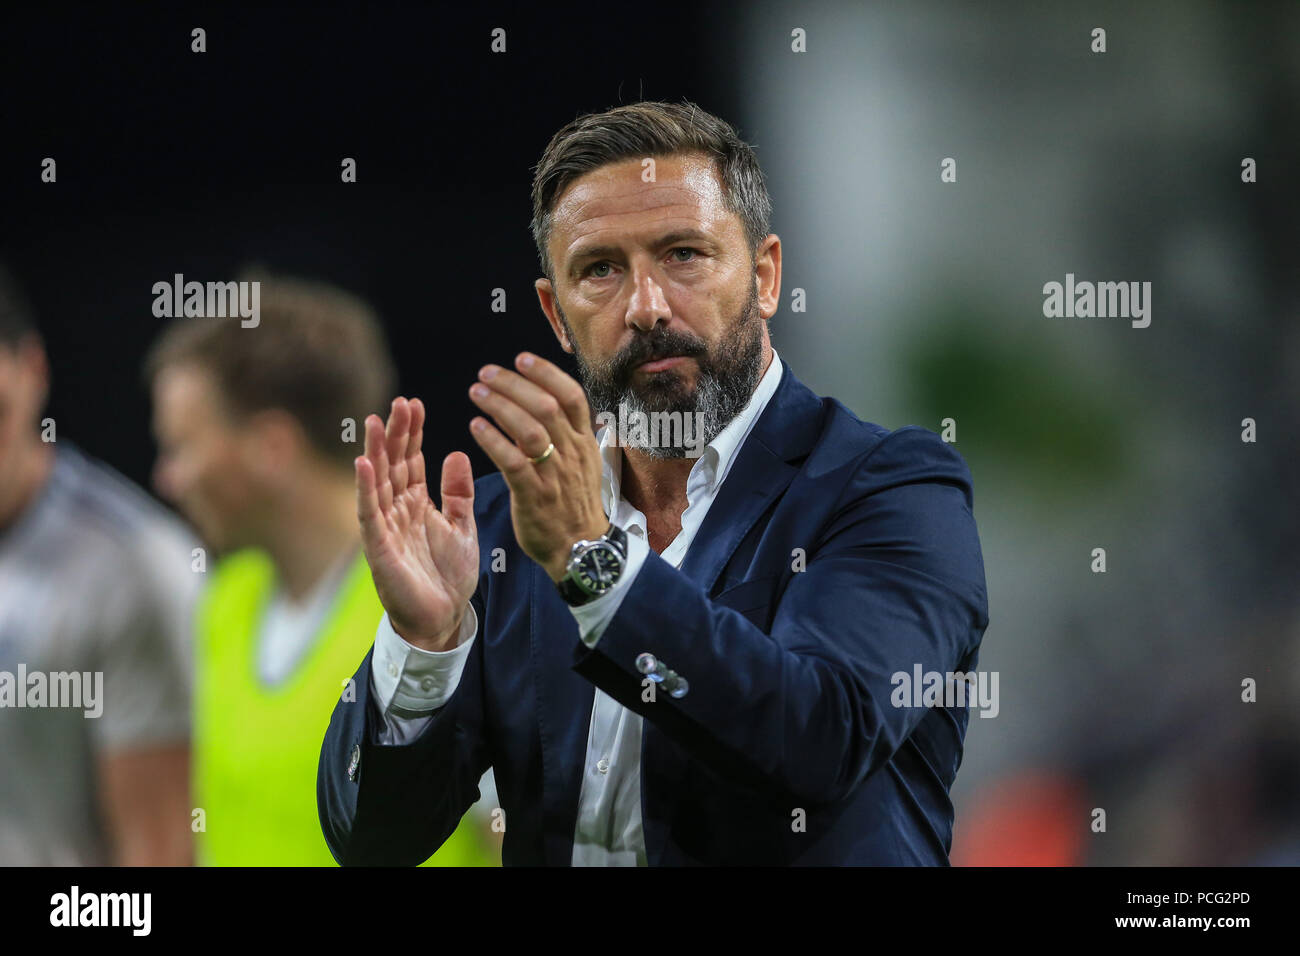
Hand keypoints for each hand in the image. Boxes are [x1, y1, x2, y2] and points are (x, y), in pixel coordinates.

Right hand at [355, 397, 479, 651]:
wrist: (444, 618)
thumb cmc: (448, 576)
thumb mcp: (462, 526)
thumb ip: (457, 492)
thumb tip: (456, 452)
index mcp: (417, 504)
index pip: (412, 461)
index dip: (412, 434)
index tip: (414, 404)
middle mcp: (397, 511)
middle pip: (393, 464)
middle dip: (395, 434)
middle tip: (399, 402)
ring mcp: (385, 528)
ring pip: (378, 482)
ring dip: (376, 452)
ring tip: (376, 421)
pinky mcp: (379, 548)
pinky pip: (369, 513)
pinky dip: (365, 488)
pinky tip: (363, 463)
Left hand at [467, 353, 606, 581]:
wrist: (581, 550)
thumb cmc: (574, 504)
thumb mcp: (582, 463)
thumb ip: (566, 433)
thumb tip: (546, 400)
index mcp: (584, 442)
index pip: (571, 396)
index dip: (545, 373)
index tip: (521, 358)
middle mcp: (572, 453)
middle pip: (547, 406)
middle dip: (514, 384)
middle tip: (486, 373)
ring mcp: (555, 475)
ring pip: (531, 430)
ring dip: (501, 406)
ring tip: (477, 392)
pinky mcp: (535, 496)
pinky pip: (514, 462)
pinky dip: (493, 441)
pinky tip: (476, 426)